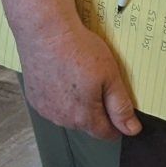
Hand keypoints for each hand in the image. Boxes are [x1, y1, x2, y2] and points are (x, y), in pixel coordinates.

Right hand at [19, 19, 140, 140]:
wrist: (45, 32)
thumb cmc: (78, 50)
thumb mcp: (111, 77)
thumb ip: (121, 107)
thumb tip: (131, 129)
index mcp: (83, 117)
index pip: (105, 134)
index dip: (118, 125)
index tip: (122, 112)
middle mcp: (61, 118)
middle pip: (87, 124)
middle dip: (98, 111)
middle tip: (102, 83)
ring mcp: (45, 109)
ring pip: (69, 115)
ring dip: (78, 104)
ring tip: (82, 77)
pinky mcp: (34, 98)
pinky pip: (53, 104)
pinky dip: (61, 95)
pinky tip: (65, 76)